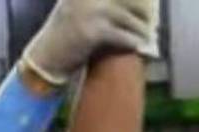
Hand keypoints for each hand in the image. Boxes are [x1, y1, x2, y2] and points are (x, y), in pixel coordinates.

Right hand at [23, 0, 159, 84]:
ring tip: (150, 37)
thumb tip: (131, 5)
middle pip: (127, 0)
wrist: (47, 58)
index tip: (148, 2)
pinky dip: (135, 43)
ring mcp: (90, 12)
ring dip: (143, 30)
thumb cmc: (65, 35)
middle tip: (152, 21)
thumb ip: (98, 2)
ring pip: (128, 19)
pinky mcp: (93, 32)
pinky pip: (123, 36)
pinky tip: (143, 48)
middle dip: (142, 11)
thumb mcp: (76, 9)